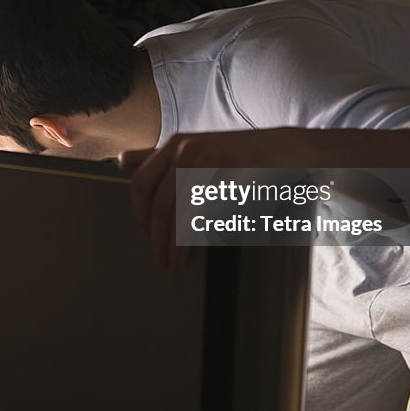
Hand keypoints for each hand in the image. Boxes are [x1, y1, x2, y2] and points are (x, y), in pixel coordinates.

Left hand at [118, 129, 307, 271]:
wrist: (289, 150)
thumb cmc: (242, 158)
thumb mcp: (196, 150)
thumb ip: (158, 157)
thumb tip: (120, 160)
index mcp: (175, 144)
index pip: (141, 184)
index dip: (140, 216)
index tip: (148, 239)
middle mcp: (185, 148)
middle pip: (156, 200)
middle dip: (153, 236)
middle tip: (158, 261)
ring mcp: (207, 158)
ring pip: (176, 211)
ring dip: (170, 245)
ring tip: (172, 266)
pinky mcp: (228, 172)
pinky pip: (200, 213)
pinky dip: (189, 240)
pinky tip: (189, 255)